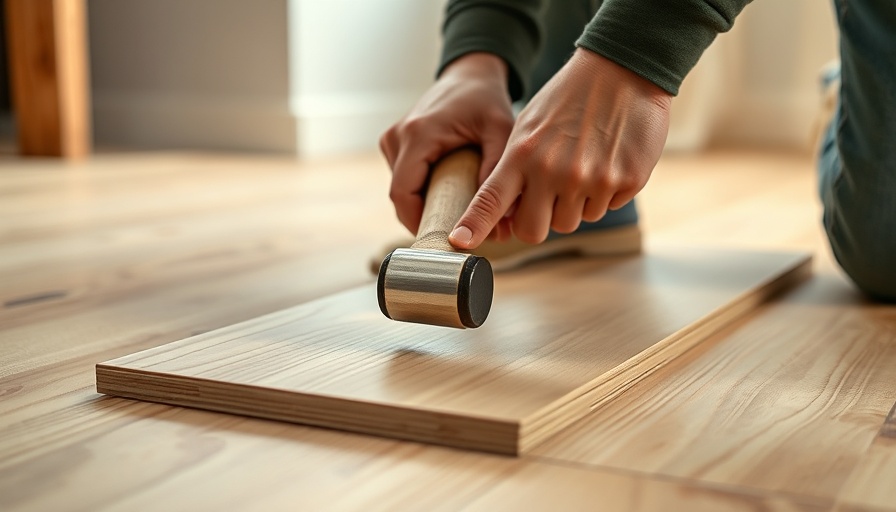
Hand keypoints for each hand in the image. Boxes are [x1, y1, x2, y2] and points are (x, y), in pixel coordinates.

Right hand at [380, 53, 514, 234]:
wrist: (470, 73)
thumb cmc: (485, 100)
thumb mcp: (499, 131)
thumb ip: (495, 171)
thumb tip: (499, 218)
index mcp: (418, 135)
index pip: (403, 194)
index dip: (418, 223)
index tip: (444, 239)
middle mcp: (398, 137)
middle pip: (401, 196)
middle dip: (427, 217)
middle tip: (460, 232)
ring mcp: (393, 139)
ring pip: (401, 189)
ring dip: (425, 205)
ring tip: (458, 214)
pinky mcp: (395, 143)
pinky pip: (404, 179)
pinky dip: (423, 192)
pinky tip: (448, 196)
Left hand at [448, 49, 672, 248]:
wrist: (624, 69)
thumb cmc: (570, 98)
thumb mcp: (529, 126)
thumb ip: (514, 168)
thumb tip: (506, 211)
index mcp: (523, 155)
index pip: (490, 200)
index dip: (474, 225)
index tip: (460, 242)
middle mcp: (555, 172)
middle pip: (533, 231)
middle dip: (537, 221)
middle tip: (547, 197)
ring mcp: (592, 180)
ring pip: (572, 222)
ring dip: (574, 205)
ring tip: (583, 164)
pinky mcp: (626, 181)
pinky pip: (607, 208)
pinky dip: (605, 192)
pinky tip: (607, 159)